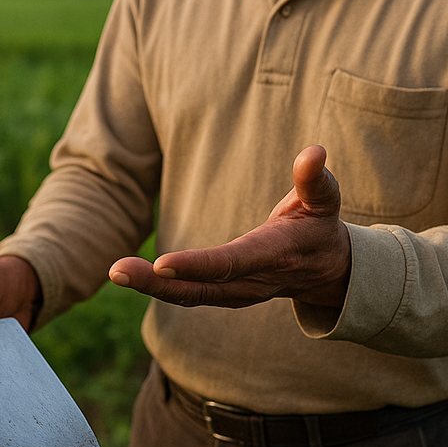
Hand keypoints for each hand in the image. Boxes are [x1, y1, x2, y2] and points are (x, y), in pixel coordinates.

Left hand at [108, 145, 350, 309]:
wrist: (330, 273)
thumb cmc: (321, 226)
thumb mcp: (325, 201)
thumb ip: (314, 179)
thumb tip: (315, 151)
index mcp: (273, 256)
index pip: (231, 263)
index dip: (197, 265)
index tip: (161, 263)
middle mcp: (252, 282)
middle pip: (200, 288)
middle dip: (157, 283)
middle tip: (118, 270)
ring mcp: (237, 294)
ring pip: (189, 295)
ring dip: (150, 287)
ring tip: (117, 271)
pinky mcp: (225, 294)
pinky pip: (188, 294)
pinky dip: (159, 287)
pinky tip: (130, 275)